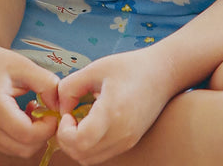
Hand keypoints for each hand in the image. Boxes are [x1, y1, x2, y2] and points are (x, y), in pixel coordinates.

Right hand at [0, 41, 60, 158]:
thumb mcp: (25, 65)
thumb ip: (46, 84)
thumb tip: (60, 107)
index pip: (27, 134)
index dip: (47, 127)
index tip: (53, 110)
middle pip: (25, 148)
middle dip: (42, 133)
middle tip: (46, 111)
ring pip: (18, 151)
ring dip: (33, 136)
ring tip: (33, 110)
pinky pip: (10, 146)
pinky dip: (22, 137)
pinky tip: (23, 115)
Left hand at [55, 49, 172, 164]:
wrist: (162, 73)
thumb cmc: (130, 67)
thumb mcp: (96, 68)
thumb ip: (71, 86)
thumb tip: (60, 106)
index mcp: (113, 113)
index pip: (80, 141)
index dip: (65, 132)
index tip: (66, 113)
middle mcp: (121, 133)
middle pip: (82, 155)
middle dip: (67, 140)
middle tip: (68, 118)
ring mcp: (127, 140)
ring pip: (91, 159)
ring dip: (77, 145)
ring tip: (78, 121)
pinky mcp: (129, 141)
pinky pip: (102, 154)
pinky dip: (89, 145)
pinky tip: (91, 123)